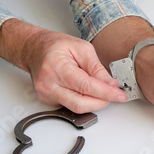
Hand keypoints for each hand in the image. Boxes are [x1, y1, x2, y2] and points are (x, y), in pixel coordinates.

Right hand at [0, 19, 126, 112]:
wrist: (34, 49)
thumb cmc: (55, 45)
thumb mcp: (82, 48)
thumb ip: (97, 68)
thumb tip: (110, 84)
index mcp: (56, 67)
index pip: (85, 86)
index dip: (106, 93)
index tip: (120, 95)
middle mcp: (49, 84)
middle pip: (80, 104)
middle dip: (102, 102)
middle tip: (114, 95)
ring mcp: (47, 94)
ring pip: (76, 108)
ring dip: (94, 102)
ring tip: (102, 91)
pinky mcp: (48, 100)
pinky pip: (71, 105)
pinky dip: (84, 100)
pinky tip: (87, 91)